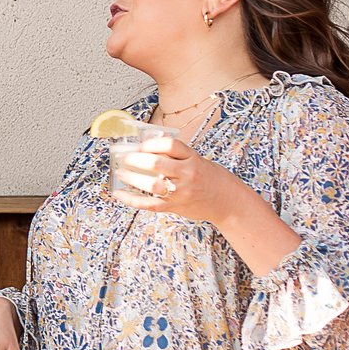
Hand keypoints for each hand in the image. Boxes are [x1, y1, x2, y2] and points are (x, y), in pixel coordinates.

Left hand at [109, 134, 249, 225]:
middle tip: (124, 158)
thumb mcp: (198, 160)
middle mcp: (188, 174)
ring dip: (132, 178)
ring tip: (120, 173)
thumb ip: (177, 155)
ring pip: (152, 184)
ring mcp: (182, 192)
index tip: (140, 144)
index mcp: (193, 159)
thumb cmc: (210, 178)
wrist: (228, 202)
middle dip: (136, 159)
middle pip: (157, 163)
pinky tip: (120, 194)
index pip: (170, 144)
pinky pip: (151, 204)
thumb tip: (148, 144)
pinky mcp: (176, 206)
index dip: (151, 143)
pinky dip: (132, 199)